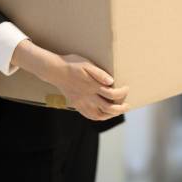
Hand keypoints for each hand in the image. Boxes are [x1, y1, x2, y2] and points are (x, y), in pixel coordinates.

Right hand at [11, 40, 129, 120]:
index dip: (122, 93)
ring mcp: (82, 102)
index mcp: (92, 86)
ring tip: (117, 111)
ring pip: (99, 115)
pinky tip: (103, 115)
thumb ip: (99, 73)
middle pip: (108, 108)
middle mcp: (88, 97)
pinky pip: (89, 116)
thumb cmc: (72, 64)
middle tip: (127, 106)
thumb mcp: (87, 64)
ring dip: (111, 115)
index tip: (126, 88)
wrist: (54, 70)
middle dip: (121, 108)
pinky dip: (98, 118)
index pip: (112, 94)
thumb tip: (111, 81)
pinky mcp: (77, 104)